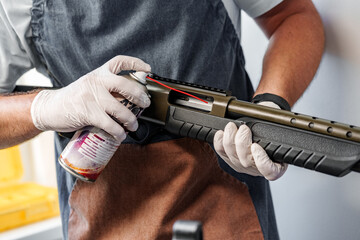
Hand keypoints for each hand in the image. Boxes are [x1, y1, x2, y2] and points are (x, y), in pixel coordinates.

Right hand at [31, 55, 150, 141]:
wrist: (48, 108)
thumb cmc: (72, 99)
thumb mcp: (89, 86)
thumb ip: (106, 88)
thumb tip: (128, 100)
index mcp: (98, 74)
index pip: (119, 62)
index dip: (135, 63)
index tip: (148, 68)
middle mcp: (96, 81)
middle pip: (126, 85)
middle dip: (140, 96)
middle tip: (145, 104)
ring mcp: (92, 97)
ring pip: (120, 109)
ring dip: (131, 120)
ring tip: (133, 125)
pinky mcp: (88, 112)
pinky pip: (110, 124)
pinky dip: (118, 132)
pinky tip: (120, 135)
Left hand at [213, 102, 286, 180]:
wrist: (262, 135)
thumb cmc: (272, 135)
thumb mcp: (279, 134)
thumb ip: (276, 130)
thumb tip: (268, 119)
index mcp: (275, 166)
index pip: (270, 171)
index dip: (261, 160)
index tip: (256, 146)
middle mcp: (258, 169)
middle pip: (247, 162)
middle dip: (242, 143)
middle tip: (243, 128)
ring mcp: (242, 166)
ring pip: (233, 157)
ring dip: (230, 140)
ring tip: (232, 127)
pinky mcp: (230, 161)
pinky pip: (222, 154)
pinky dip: (219, 143)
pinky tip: (221, 133)